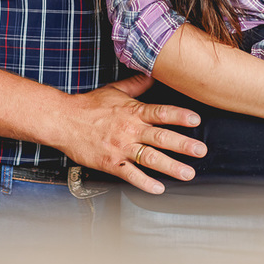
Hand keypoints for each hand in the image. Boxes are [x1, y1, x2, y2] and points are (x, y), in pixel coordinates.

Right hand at [50, 73, 207, 194]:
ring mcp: (121, 147)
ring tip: (188, 173)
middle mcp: (130, 130)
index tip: (195, 120)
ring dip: (171, 166)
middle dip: (183, 145)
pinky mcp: (110, 163)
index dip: (179, 116)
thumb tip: (152, 74)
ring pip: (150, 158)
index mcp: (132, 112)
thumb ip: (136, 85)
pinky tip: (158, 188)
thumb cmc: (88, 106)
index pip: (160, 112)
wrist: (63, 120)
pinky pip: (130, 174)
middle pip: (160, 137)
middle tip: (200, 150)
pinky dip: (145, 183)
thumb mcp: (114, 90)